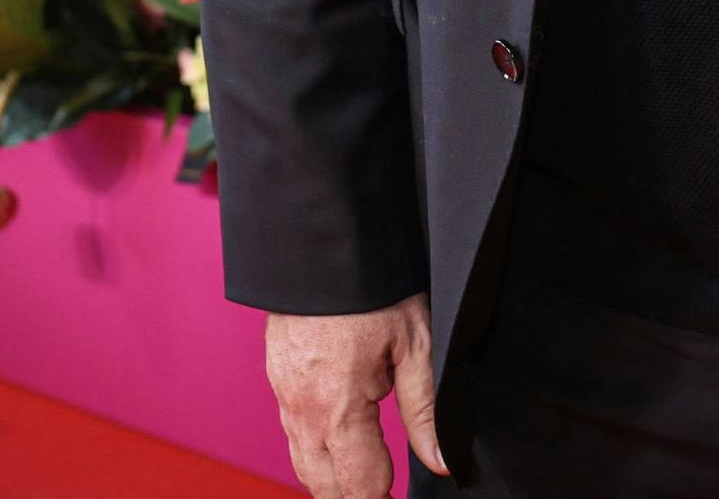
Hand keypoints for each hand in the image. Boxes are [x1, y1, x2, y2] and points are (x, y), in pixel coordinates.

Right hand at [264, 296, 444, 497]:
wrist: (321, 244)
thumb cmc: (370, 287)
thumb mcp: (415, 345)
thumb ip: (426, 411)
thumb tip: (441, 460)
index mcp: (338, 408)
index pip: (361, 486)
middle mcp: (303, 411)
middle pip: (325, 487)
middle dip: (353, 498)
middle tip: (383, 495)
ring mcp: (284, 396)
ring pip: (303, 465)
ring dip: (331, 482)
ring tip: (364, 484)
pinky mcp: (277, 381)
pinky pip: (292, 435)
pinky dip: (314, 454)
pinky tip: (337, 449)